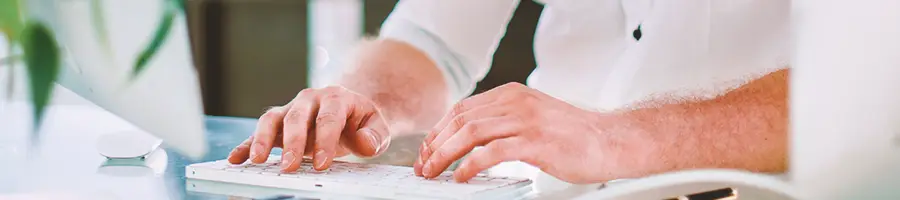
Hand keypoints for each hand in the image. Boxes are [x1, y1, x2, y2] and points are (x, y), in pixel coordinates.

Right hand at [227, 86, 390, 171]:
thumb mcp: (377, 126)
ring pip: (272, 118)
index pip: (328, 118)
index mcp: (336, 97)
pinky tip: (236, 159)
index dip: (324, 140)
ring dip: (262, 139)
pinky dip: (246, 144)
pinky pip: (259, 131)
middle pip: (297, 117)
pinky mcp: (278, 122)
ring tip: (257, 161)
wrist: (348, 110)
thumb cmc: (360, 121)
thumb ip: (375, 135)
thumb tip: (364, 142)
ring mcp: (291, 109)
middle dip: (292, 142)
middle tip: (289, 167)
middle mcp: (310, 99)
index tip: (322, 163)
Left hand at [414, 83, 626, 183]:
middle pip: (460, 119)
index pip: (463, 108)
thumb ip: (505, 121)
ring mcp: (526, 121)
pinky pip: (491, 153)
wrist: (612, 140)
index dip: (439, 130)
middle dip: (435, 144)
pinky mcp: (535, 143)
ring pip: (470, 133)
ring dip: (444, 155)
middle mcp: (516, 102)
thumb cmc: (575, 135)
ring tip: (434, 172)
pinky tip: (461, 178)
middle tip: (423, 165)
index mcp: (512, 94)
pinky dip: (469, 166)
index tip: (427, 150)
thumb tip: (470, 140)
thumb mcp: (534, 116)